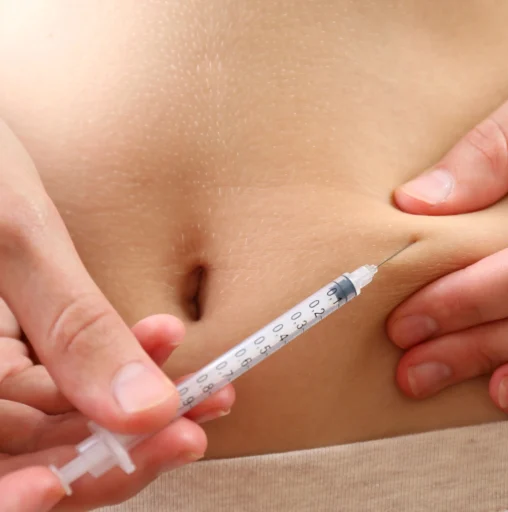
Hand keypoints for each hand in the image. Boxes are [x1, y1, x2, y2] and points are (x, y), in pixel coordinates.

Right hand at [0, 118, 233, 508]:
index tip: (173, 434)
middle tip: (195, 427)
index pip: (14, 454)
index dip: (94, 462)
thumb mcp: (16, 240)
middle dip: (123, 445)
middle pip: (36, 455)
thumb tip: (146, 411)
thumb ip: (75, 330)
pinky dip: (113, 370)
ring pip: (54, 424)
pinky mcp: (12, 347)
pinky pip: (59, 378)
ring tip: (203, 396)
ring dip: (129, 413)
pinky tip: (160, 347)